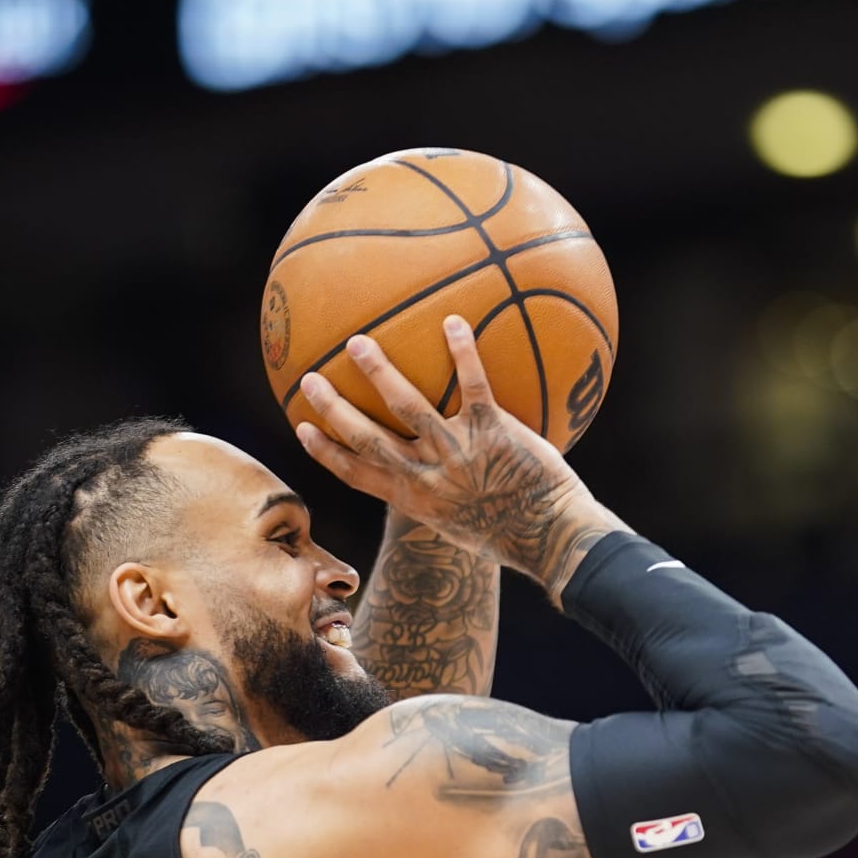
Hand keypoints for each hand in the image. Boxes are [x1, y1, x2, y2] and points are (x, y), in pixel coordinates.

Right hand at [296, 317, 619, 588]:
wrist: (554, 536)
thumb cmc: (516, 532)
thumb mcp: (463, 524)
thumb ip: (441, 497)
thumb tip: (433, 478)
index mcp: (417, 500)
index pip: (358, 475)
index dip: (327, 452)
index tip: (303, 428)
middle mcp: (429, 477)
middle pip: (368, 438)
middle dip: (335, 409)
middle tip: (310, 379)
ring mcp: (458, 452)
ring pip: (408, 407)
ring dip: (379, 373)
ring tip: (358, 343)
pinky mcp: (492, 432)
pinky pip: (473, 385)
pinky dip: (462, 353)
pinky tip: (453, 321)